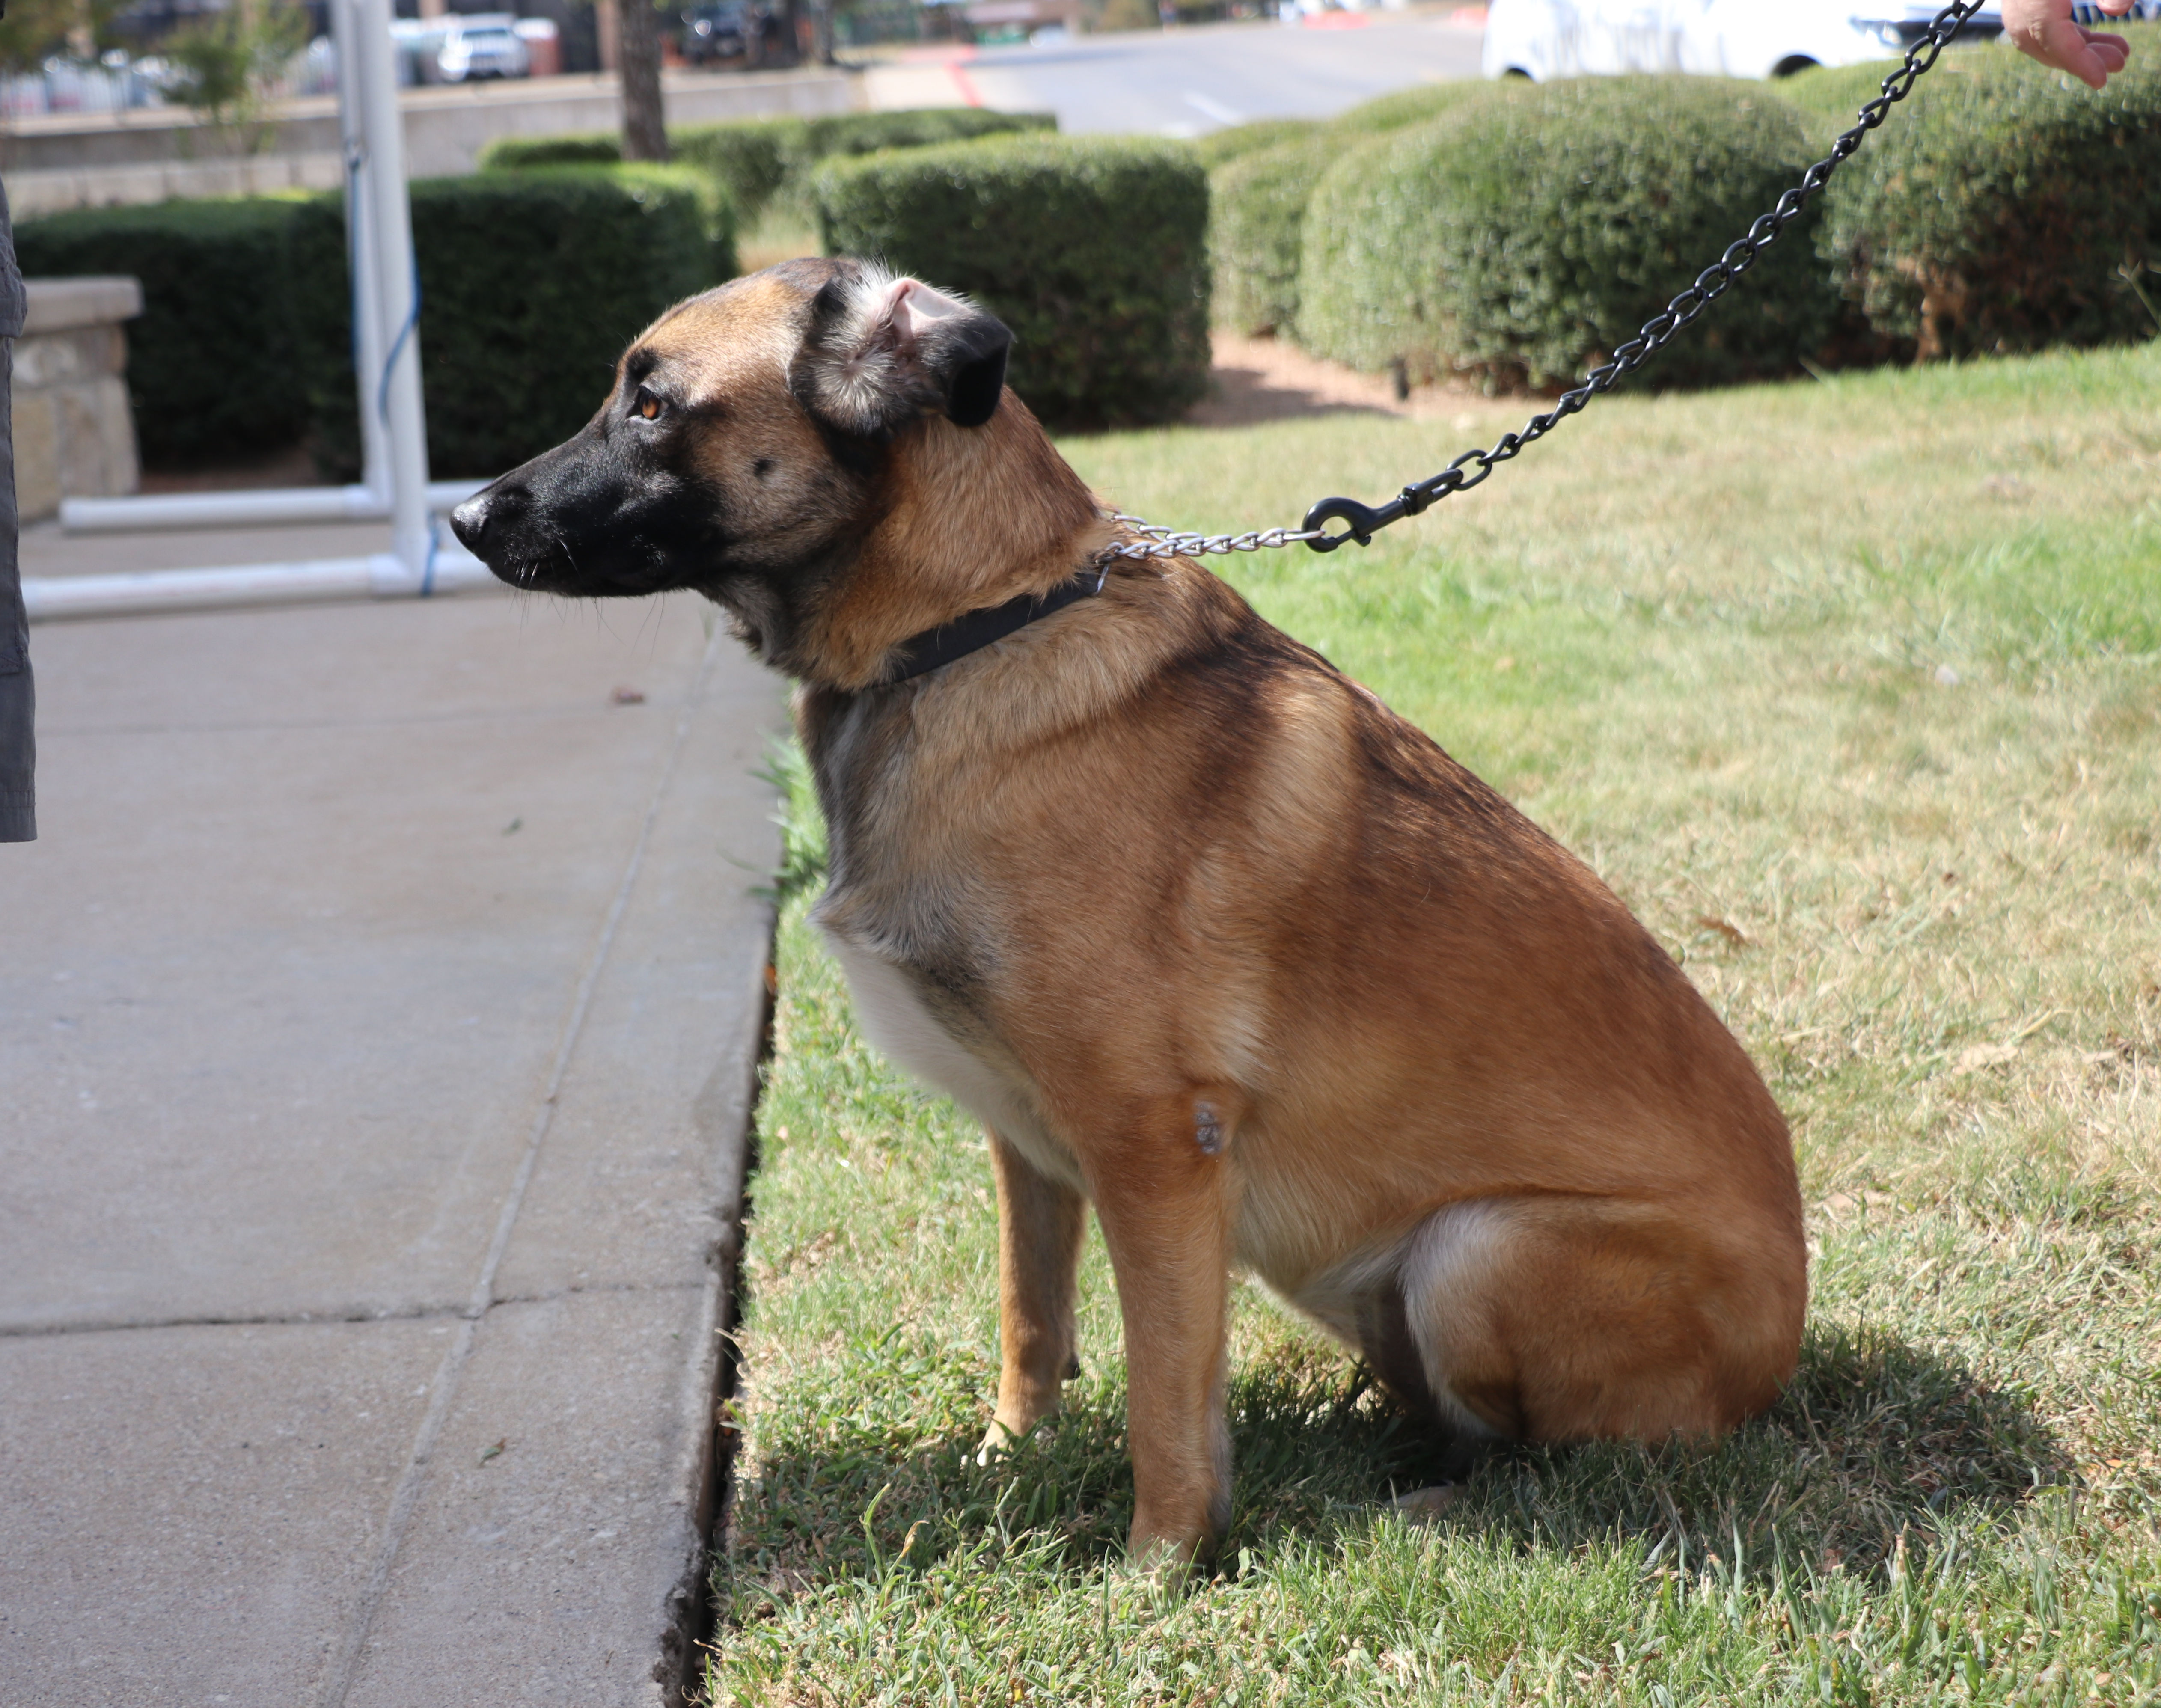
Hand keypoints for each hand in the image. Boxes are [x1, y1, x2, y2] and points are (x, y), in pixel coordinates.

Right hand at [2001, 0, 2134, 89]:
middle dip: (2084, 59)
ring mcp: (2014, 11)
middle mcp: (2019, 12)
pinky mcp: (2019, 7)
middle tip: (2119, 63)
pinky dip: (2065, 38)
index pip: (2056, 40)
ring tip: (2113, 51)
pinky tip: (2089, 39)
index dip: (2080, 62)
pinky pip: (2040, 30)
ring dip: (2078, 49)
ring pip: (2043, 42)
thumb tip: (2121, 10)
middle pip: (2049, 46)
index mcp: (2035, 3)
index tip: (2100, 80)